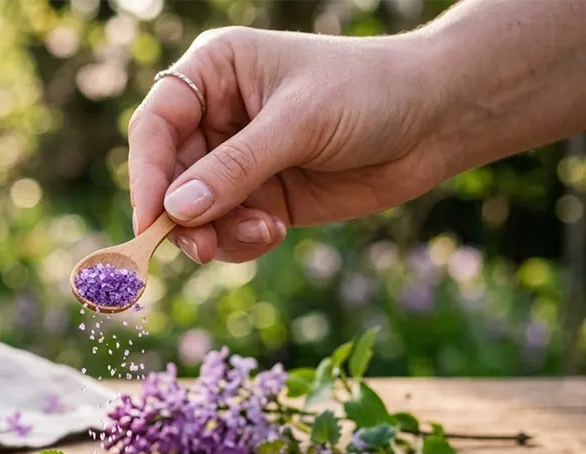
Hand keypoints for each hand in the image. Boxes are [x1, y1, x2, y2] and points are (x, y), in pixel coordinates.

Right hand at [128, 27, 447, 263]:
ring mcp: (237, 160)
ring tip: (261, 232)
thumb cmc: (370, 92)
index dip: (146, 174)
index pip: (156, 126)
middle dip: (182, 217)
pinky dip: (240, 241)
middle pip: (167, 177)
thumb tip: (176, 212)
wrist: (440, 118)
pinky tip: (274, 231)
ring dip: (216, 234)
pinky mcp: (261, 197)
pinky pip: (226, 230)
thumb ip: (235, 168)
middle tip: (203, 249)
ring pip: (193, 213)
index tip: (150, 221)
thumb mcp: (299, 123)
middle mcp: (216, 116)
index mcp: (214, 72)